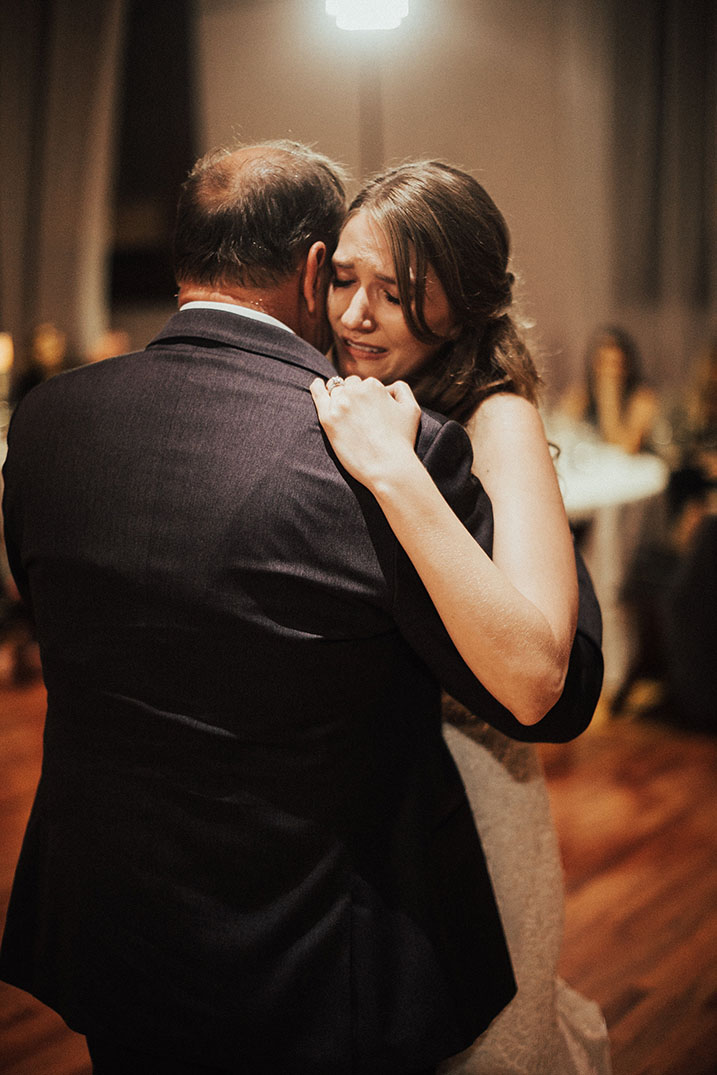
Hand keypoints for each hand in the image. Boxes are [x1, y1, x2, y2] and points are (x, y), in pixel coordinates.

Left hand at [310, 375, 420, 490]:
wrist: (387, 466)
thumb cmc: (402, 441)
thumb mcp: (412, 409)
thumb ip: (402, 390)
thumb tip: (388, 386)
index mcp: (373, 386)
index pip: (367, 384)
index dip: (370, 398)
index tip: (373, 413)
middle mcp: (355, 391)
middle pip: (350, 385)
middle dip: (354, 396)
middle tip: (360, 416)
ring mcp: (339, 404)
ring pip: (335, 391)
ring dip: (339, 397)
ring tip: (344, 413)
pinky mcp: (328, 419)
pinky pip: (318, 395)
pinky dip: (317, 388)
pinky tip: (317, 385)